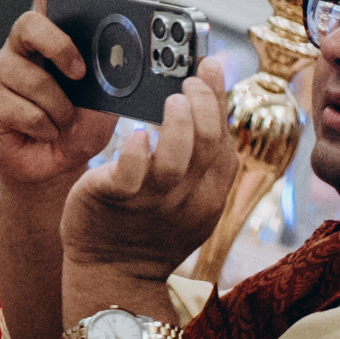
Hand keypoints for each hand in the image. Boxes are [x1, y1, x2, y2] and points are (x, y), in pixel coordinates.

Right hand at [0, 0, 121, 204]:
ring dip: (59, 109)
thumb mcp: (104, 103)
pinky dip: (46, 128)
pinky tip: (45, 133)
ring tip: (63, 123)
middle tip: (80, 74)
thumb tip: (122, 62)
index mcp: (51, 39)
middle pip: (30, 25)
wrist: (54, 168)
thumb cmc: (78, 129)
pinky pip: (24, 110)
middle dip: (60, 47)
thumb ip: (108, 79)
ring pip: (32, 79)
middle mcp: (22, 50)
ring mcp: (1, 74)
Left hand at [64, 69, 248, 283]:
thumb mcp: (187, 197)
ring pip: (175, 159)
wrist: (114, 273)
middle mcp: (188, 198)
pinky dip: (135, 151)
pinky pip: (130, 174)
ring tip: (172, 98)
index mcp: (209, 195)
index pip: (225, 142)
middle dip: (204, 105)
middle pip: (208, 146)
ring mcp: (152, 200)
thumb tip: (205, 106)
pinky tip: (137, 133)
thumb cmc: (149, 226)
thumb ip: (198, 158)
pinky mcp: (115, 199)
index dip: (221, 101)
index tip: (210, 66)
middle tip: (188, 80)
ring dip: (177, 124)